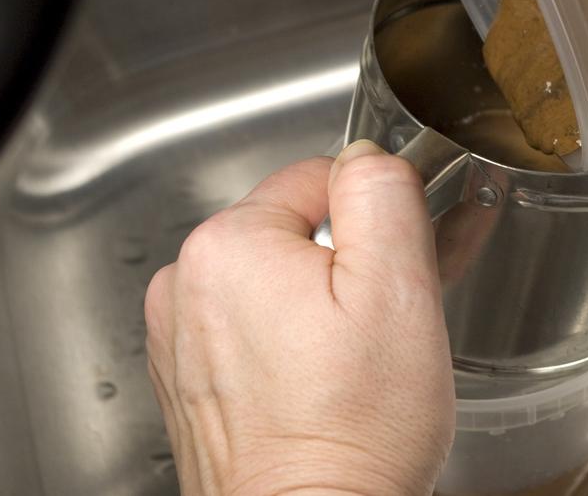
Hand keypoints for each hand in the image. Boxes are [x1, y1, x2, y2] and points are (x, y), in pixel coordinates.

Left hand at [145, 141, 454, 495]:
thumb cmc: (353, 430)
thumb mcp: (397, 287)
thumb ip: (383, 194)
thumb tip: (367, 156)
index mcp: (229, 245)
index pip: (320, 177)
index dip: (377, 216)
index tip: (404, 262)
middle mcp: (187, 285)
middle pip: (297, 231)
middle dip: (352, 262)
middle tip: (393, 319)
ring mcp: (183, 339)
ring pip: (279, 282)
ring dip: (326, 304)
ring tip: (362, 360)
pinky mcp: (194, 382)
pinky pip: (255, 330)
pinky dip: (295, 342)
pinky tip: (330, 379)